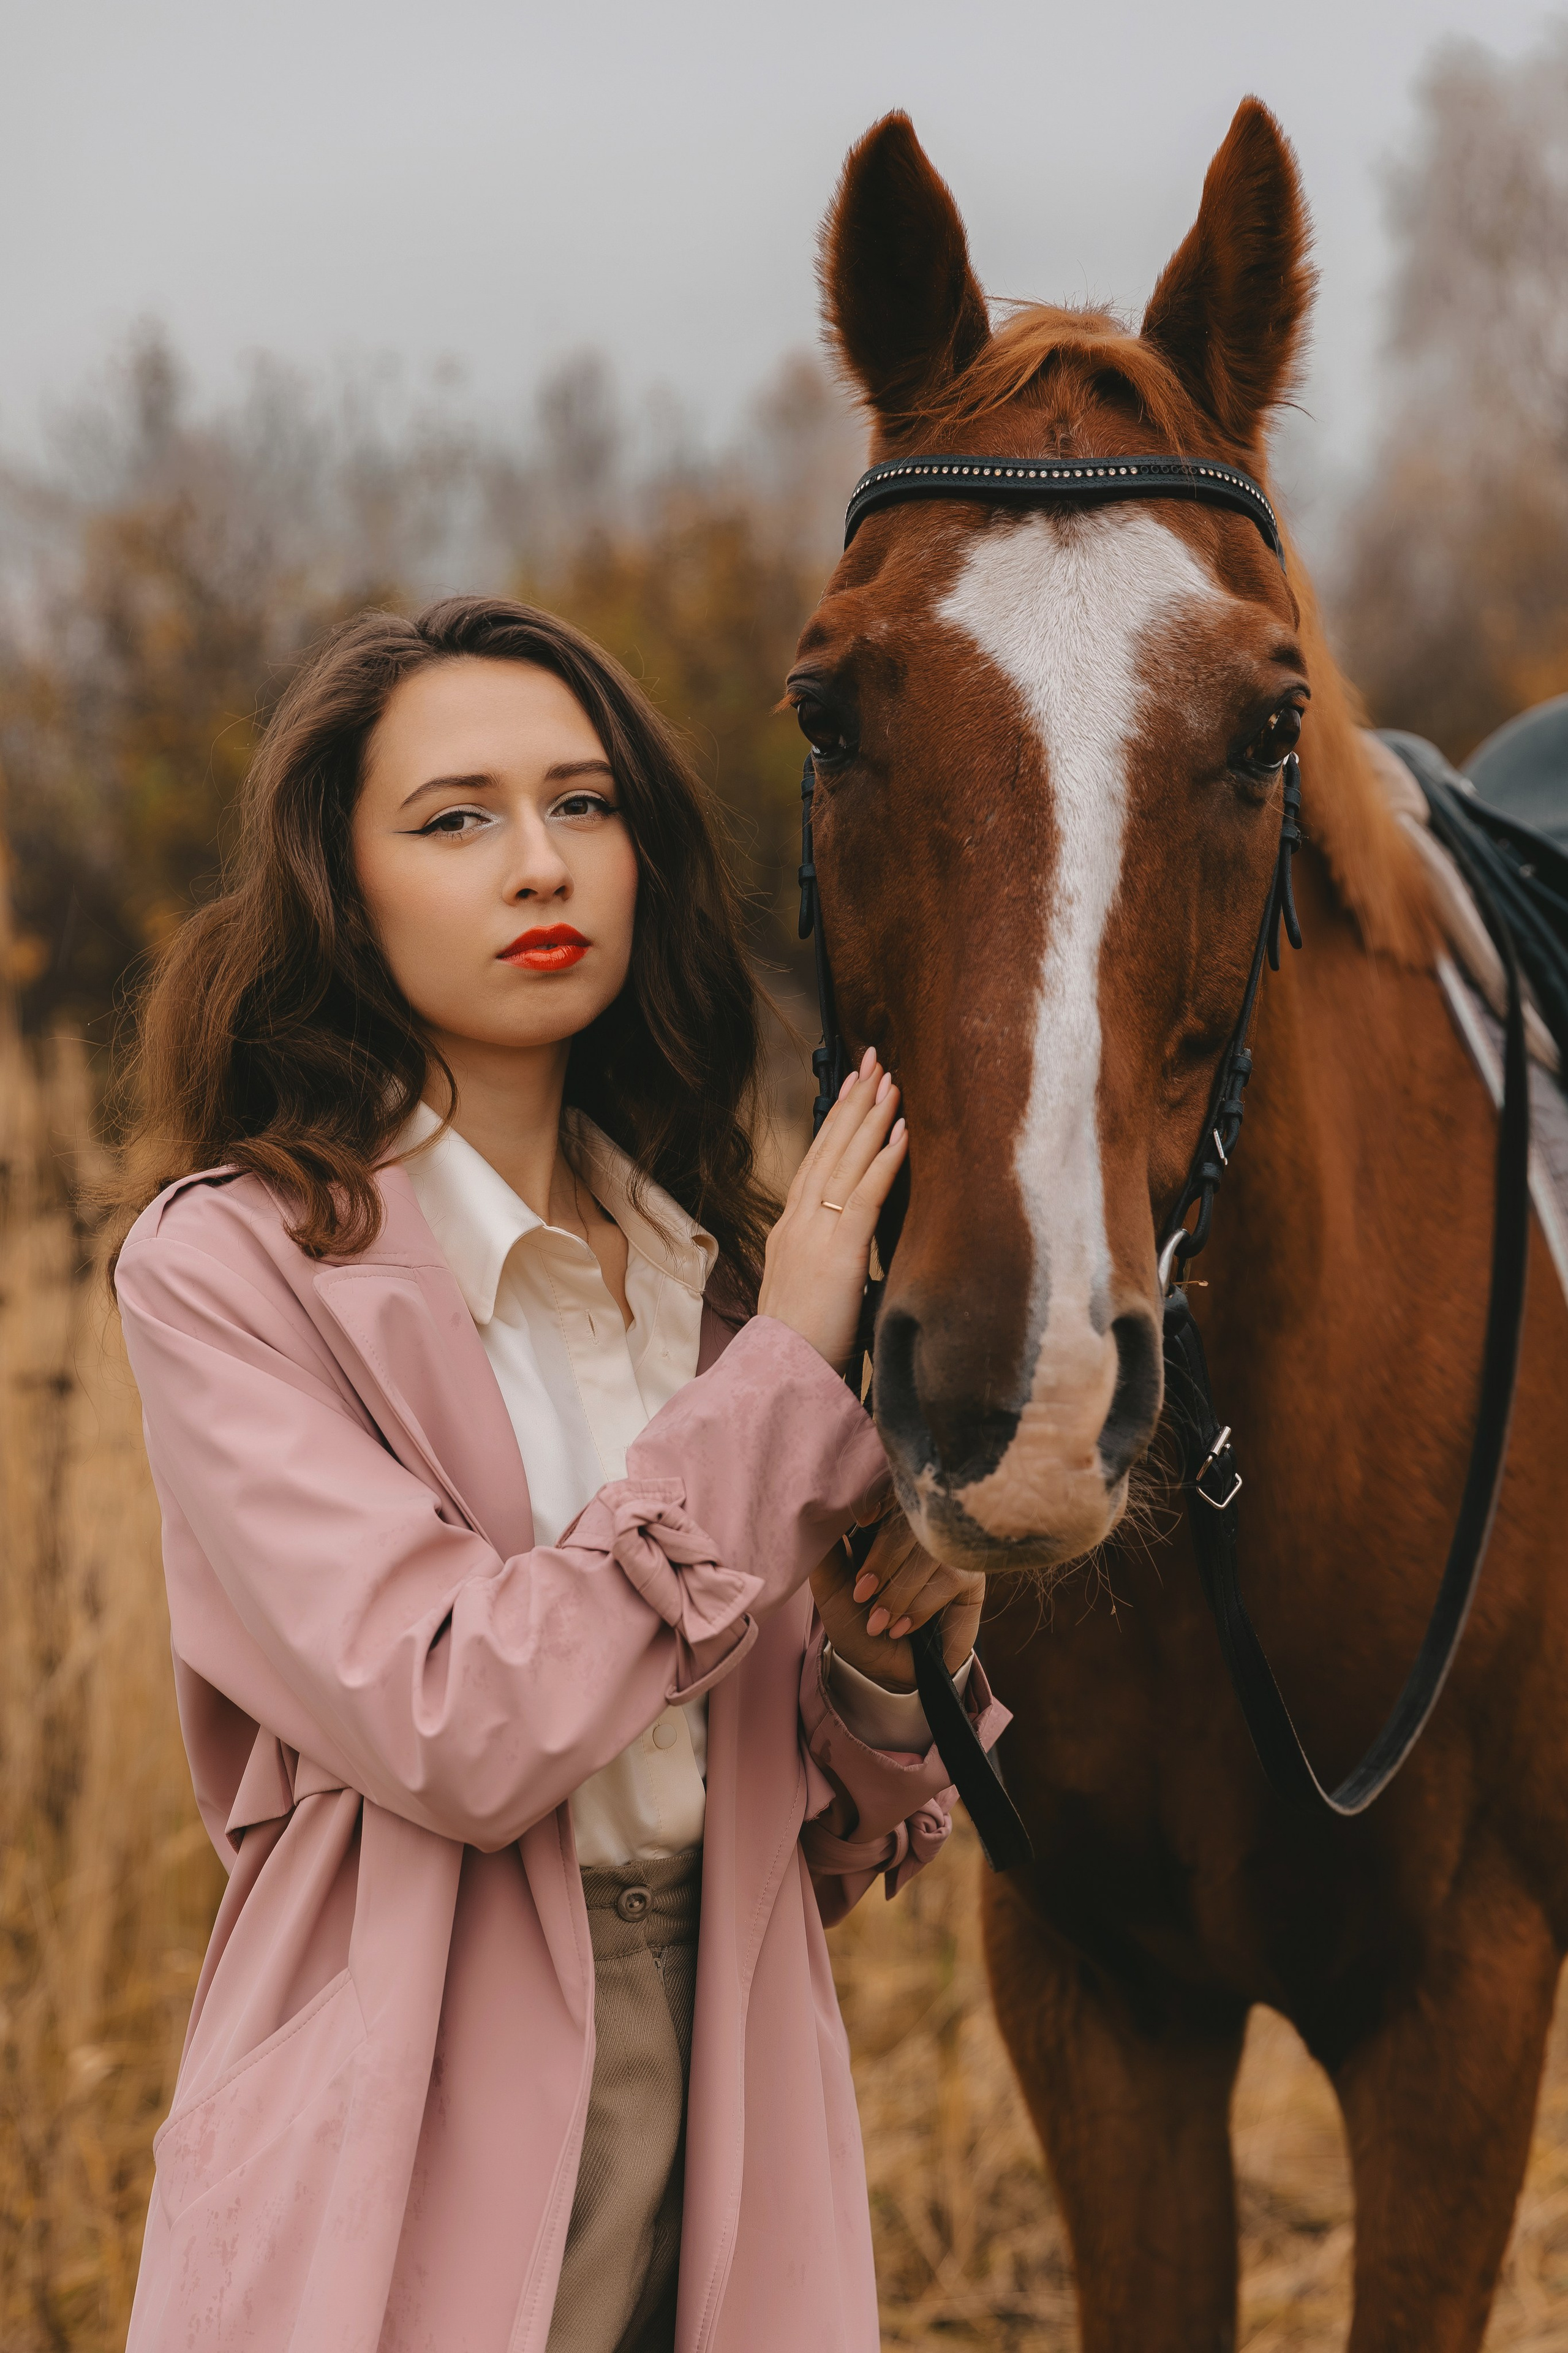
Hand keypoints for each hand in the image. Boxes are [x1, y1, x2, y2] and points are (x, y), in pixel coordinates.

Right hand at [756, 1048, 906, 1372]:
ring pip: (845, 1163)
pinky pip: (864, 1197)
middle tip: (872, 1062)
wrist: (781, 1376)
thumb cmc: (800, 1346)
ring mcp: (814, 1235)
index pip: (815, 1164)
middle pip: (828, 1150)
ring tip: (890, 1082)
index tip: (851, 1089)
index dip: (835, 1124)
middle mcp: (797, 1224)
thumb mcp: (811, 1292)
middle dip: (853, 1103)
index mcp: (790, 1232)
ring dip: (870, 1118)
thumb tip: (852, 1252)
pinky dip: (884, 1161)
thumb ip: (828, 1263)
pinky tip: (900, 1132)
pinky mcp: (838, 1254)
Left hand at [810, 1509, 983, 1692]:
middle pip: (913, 1521)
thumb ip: (826, 1550)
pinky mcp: (971, 1577)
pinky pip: (950, 1578)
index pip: (891, 1492)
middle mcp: (922, 1529)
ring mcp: (949, 1550)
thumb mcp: (831, 1586)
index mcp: (886, 1520)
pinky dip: (920, 1606)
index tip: (862, 1523)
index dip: (880, 1502)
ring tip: (878, 1621)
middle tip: (861, 1595)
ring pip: (931, 1552)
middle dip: (884, 1560)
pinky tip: (902, 1628)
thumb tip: (819, 1508)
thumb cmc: (855, 1620)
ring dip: (900, 1591)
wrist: (884, 1668)